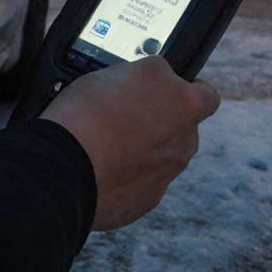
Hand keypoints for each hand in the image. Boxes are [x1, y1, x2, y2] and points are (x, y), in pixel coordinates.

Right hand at [39, 57, 220, 230]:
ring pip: (160, 158)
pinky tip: (99, 167)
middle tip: (125, 115)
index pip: (207, 95)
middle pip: (181, 129)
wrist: (64, 167)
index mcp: (185, 107)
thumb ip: (148, 77)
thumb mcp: (121, 70)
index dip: (189, 90)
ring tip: (105, 142)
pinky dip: (125, 175)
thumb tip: (154, 79)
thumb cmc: (88, 113)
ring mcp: (165, 176)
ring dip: (141, 150)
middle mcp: (183, 143)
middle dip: (159, 122)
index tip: (167, 89)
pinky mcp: (145, 201)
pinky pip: (140, 183)